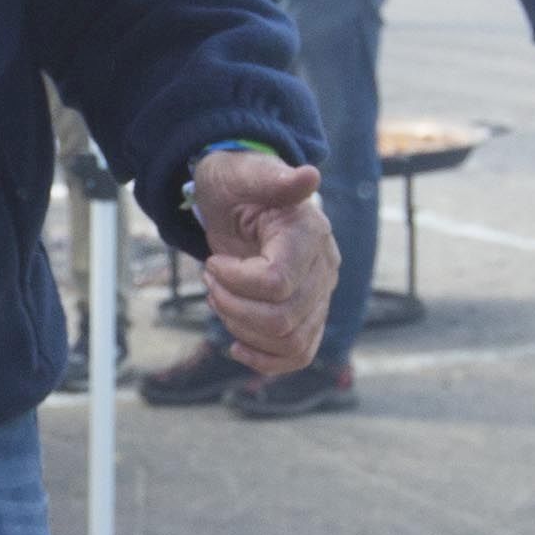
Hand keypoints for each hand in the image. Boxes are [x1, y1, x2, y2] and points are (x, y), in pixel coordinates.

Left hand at [186, 148, 337, 373]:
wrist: (239, 198)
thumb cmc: (235, 184)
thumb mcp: (241, 173)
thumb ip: (274, 177)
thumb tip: (310, 175)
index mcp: (310, 233)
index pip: (277, 283)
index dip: (235, 281)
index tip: (213, 262)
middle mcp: (325, 268)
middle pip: (283, 319)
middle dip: (232, 306)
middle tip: (210, 279)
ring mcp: (320, 294)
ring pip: (290, 342)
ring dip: (243, 330)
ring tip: (221, 299)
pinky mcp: (310, 314)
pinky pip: (299, 354)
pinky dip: (265, 360)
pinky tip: (236, 345)